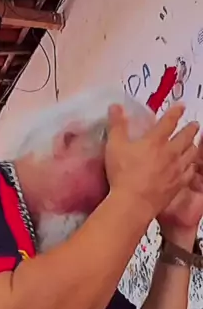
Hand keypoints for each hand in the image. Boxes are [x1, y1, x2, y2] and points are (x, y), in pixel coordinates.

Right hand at [105, 104, 199, 220]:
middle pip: (186, 137)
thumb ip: (116, 125)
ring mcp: (176, 169)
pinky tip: (191, 166)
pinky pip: (190, 172)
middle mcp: (170, 152)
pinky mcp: (178, 184)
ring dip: (193, 146)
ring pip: (191, 153)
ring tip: (194, 143)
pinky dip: (192, 167)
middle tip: (195, 124)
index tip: (181, 106)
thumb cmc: (123, 173)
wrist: (134, 202)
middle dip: (191, 129)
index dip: (176, 112)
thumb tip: (116, 106)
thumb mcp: (114, 146)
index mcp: (155, 140)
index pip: (169, 121)